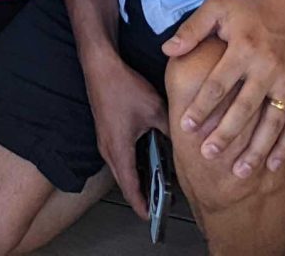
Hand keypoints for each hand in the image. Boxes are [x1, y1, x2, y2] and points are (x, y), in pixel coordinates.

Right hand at [84, 44, 170, 206]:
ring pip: (122, 169)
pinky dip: (132, 164)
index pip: (130, 188)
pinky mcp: (106, 132)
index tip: (151, 218)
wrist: (100, 67)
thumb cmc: (123, 87)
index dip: (141, 205)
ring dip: (137, 179)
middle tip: (159, 204)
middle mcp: (108, 149)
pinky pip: (119, 156)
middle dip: (141, 195)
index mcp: (119, 150)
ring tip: (156, 185)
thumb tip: (184, 142)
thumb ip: (170, 130)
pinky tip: (148, 158)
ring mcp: (105, 141)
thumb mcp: (154, 110)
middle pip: (125, 182)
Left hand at [160, 0, 284, 175]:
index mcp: (243, 48)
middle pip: (244, 108)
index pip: (218, 84)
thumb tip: (167, 49)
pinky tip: (273, 165)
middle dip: (225, 134)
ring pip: (271, 122)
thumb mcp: (219, 7)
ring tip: (238, 171)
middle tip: (208, 155)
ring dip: (256, 149)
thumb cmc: (253, 7)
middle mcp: (267, 67)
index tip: (186, 127)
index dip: (201, 107)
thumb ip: (192, 29)